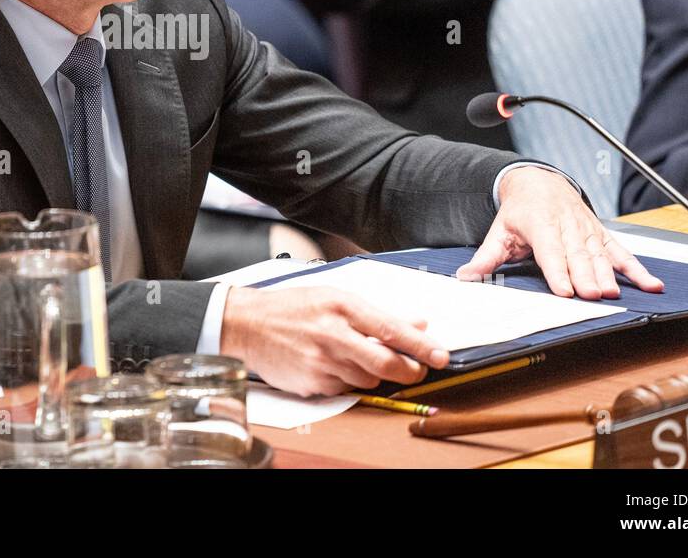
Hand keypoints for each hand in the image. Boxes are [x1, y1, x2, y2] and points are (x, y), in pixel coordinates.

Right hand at [219, 285, 449, 395]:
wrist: (247, 324)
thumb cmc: (292, 307)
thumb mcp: (334, 297)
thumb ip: (376, 314)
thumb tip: (417, 323)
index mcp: (341, 306)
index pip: (391, 330)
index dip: (421, 345)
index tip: (441, 355)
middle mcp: (332, 334)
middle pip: (385, 363)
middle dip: (408, 370)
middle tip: (416, 370)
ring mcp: (321, 362)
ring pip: (367, 379)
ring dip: (373, 373)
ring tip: (356, 357)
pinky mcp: (311, 383)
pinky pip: (344, 388)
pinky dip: (347, 380)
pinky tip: (332, 364)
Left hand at [457, 167, 663, 298]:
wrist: (539, 182)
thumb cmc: (519, 211)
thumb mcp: (498, 231)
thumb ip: (485, 257)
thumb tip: (465, 277)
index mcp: (540, 223)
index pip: (550, 249)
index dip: (558, 270)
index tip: (566, 291)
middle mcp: (567, 225)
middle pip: (578, 254)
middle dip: (586, 275)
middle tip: (592, 296)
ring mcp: (587, 229)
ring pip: (600, 254)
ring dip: (609, 275)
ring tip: (614, 294)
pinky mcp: (602, 235)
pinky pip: (622, 252)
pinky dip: (638, 269)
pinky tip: (651, 285)